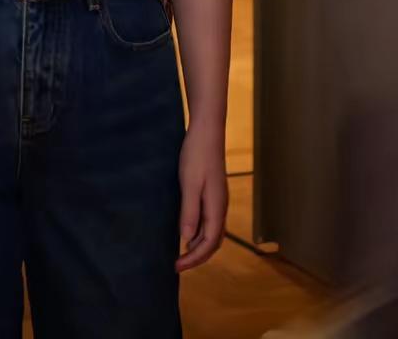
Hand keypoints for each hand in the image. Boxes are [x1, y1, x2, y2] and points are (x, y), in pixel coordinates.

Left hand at [177, 124, 226, 270]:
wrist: (207, 131)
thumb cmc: (196, 155)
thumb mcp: (190, 184)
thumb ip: (190, 211)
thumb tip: (186, 239)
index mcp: (217, 208)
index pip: (208, 244)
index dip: (193, 258)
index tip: (176, 266)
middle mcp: (221, 207)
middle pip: (214, 242)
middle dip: (198, 257)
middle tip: (178, 264)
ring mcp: (219, 200)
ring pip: (213, 232)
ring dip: (200, 246)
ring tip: (182, 252)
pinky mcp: (214, 192)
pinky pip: (210, 221)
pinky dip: (200, 232)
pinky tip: (188, 230)